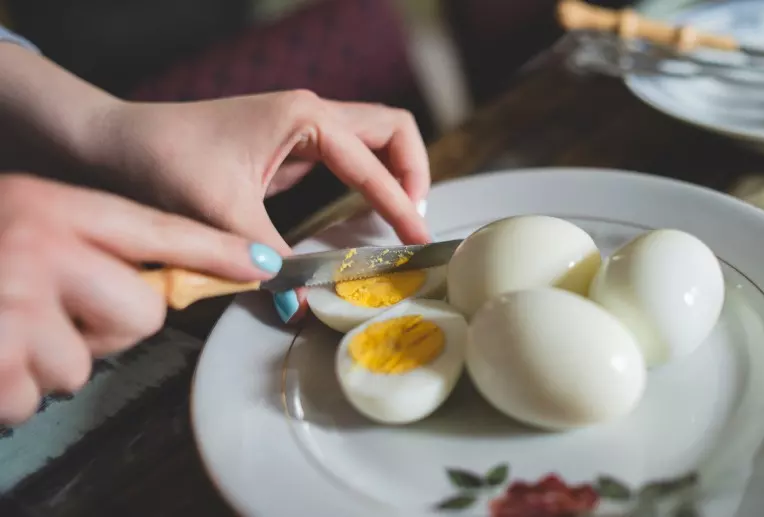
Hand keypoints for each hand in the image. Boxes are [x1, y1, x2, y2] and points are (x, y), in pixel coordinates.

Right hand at [0, 174, 283, 423]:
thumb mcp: (25, 219)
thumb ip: (88, 242)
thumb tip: (155, 285)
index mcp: (56, 210)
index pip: (159, 233)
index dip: (219, 252)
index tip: (265, 266)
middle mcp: (42, 250)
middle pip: (142, 313)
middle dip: (111, 326)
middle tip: (58, 311)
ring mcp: (17, 306)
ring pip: (83, 367)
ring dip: (50, 361)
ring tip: (7, 327)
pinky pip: (32, 399)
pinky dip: (11, 389)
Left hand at [95, 91, 430, 322]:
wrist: (116, 142)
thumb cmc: (165, 161)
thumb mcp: (222, 214)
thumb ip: (270, 261)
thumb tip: (299, 308)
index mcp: (305, 118)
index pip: (375, 160)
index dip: (400, 203)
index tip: (416, 240)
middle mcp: (311, 113)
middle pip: (391, 130)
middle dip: (413, 172)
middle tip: (413, 223)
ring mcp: (301, 126)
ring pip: (373, 138)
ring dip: (394, 174)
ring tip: (398, 220)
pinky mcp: (289, 145)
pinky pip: (348, 157)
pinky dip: (367, 181)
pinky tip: (360, 215)